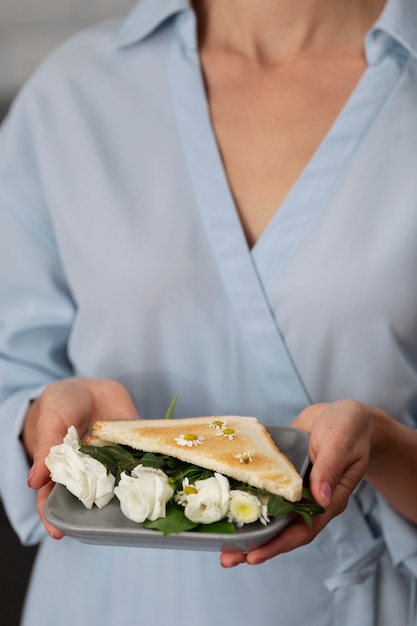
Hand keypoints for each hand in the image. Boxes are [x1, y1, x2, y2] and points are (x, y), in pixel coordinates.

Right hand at [23, 377, 138, 538]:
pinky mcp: (133, 449)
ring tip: (133, 508)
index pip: (54, 499)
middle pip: (91, 499)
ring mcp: (113, 463)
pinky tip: (157, 478)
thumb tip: (35, 480)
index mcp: (63, 471)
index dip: (55, 517)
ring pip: (119, 485)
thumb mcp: (50, 421)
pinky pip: (141, 460)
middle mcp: (89, 473)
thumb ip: (46, 448)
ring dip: (127, 495)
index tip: (58, 532)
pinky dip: (150, 468)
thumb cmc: (60, 405)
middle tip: (102, 526)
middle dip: (97, 512)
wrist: (88, 387)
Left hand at [220, 399, 372, 566]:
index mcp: (329, 498)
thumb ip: (329, 468)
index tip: (254, 556)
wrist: (341, 411)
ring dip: (248, 526)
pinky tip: (227, 502)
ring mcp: (296, 488)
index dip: (278, 544)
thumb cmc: (348, 426)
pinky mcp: (284, 474)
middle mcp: (311, 498)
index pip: (303, 530)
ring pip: (270, 513)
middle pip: (282, 529)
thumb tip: (318, 497)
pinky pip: (265, 490)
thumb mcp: (340, 444)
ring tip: (221, 542)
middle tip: (227, 558)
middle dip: (256, 545)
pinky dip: (247, 497)